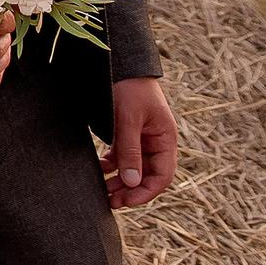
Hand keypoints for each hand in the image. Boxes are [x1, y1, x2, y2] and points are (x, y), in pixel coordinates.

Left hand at [102, 77, 176, 207]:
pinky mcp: (126, 133)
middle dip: (130, 190)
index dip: (146, 192)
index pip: (162, 175)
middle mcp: (156, 142)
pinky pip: (122, 157)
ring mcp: (141, 138)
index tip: (126, 201)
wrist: (118, 63)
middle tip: (110, 201)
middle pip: (147, 175)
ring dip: (119, 180)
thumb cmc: (129, 87)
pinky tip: (100, 169)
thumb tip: (131, 182)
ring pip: (133, 168)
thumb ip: (130, 150)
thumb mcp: (128, 119)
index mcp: (165, 139)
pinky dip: (112, 166)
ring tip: (102, 190)